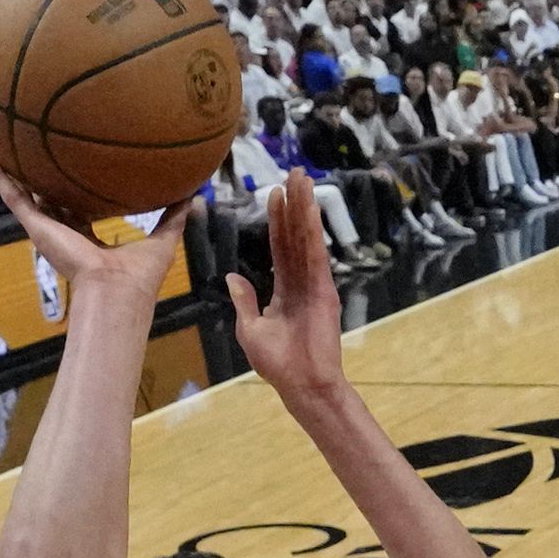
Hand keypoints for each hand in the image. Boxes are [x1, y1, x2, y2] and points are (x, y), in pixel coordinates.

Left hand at [224, 185, 347, 413]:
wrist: (301, 384)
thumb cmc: (277, 363)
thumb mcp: (250, 328)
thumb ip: (245, 301)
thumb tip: (234, 277)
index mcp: (285, 290)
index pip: (279, 247)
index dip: (276, 220)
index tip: (274, 195)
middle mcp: (301, 281)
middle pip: (294, 235)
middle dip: (293, 204)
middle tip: (293, 172)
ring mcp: (314, 284)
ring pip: (305, 238)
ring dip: (303, 207)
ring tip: (301, 177)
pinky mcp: (323, 289)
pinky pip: (314, 253)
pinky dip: (311, 230)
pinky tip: (309, 207)